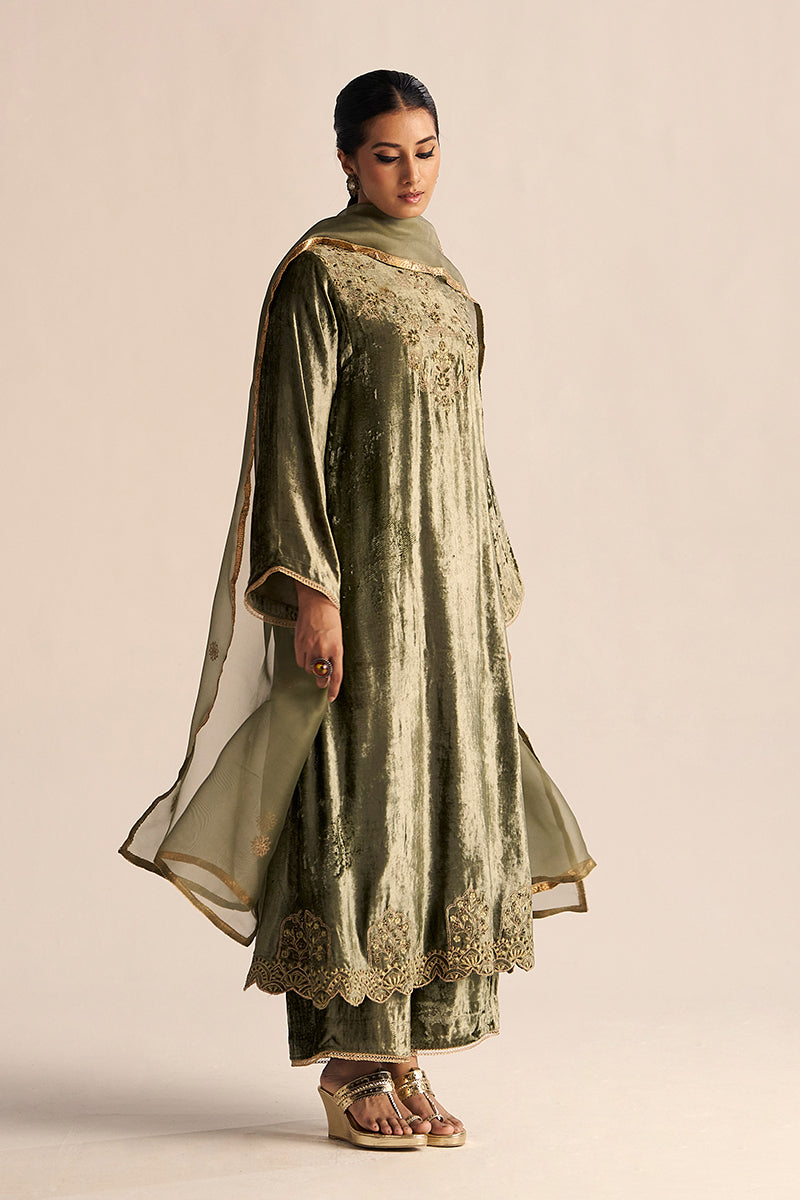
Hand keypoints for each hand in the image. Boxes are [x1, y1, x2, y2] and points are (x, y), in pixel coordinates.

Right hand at [295, 581, 343, 701]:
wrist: (317, 603)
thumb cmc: (330, 618)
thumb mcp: (338, 637)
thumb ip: (334, 653)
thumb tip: (328, 668)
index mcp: (337, 649)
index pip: (336, 675)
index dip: (333, 689)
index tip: (331, 697)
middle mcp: (323, 650)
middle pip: (320, 675)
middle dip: (321, 681)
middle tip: (321, 682)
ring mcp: (310, 647)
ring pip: (308, 669)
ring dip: (311, 668)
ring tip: (315, 658)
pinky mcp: (299, 644)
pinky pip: (299, 661)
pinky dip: (303, 661)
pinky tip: (306, 653)